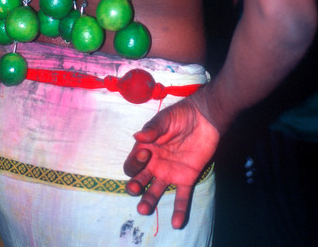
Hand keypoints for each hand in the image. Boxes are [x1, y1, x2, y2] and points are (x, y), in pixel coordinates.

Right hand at [123, 98, 219, 228]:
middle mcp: (155, 164)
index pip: (132, 164)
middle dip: (134, 187)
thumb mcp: (164, 119)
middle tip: (135, 189)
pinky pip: (182, 197)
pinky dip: (179, 211)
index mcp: (145, 150)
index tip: (145, 153)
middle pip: (140, 181)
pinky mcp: (187, 178)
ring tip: (144, 210)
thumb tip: (137, 137)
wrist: (204, 118)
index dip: (134, 163)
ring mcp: (170, 173)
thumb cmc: (180, 115)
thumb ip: (152, 129)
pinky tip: (177, 223)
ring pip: (156, 192)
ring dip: (149, 202)